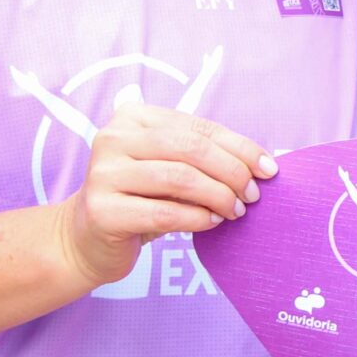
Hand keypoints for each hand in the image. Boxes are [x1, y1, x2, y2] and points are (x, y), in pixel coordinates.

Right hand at [54, 104, 273, 287]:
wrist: (86, 239)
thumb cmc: (139, 199)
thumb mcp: (168, 168)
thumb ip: (202, 157)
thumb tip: (262, 163)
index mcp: (132, 117)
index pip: (197, 127)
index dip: (239, 146)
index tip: (269, 168)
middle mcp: (112, 138)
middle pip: (190, 149)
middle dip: (232, 171)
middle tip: (253, 195)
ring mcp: (103, 174)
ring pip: (179, 179)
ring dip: (218, 196)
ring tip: (235, 211)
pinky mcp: (102, 210)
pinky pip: (164, 213)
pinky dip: (197, 219)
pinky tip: (211, 223)